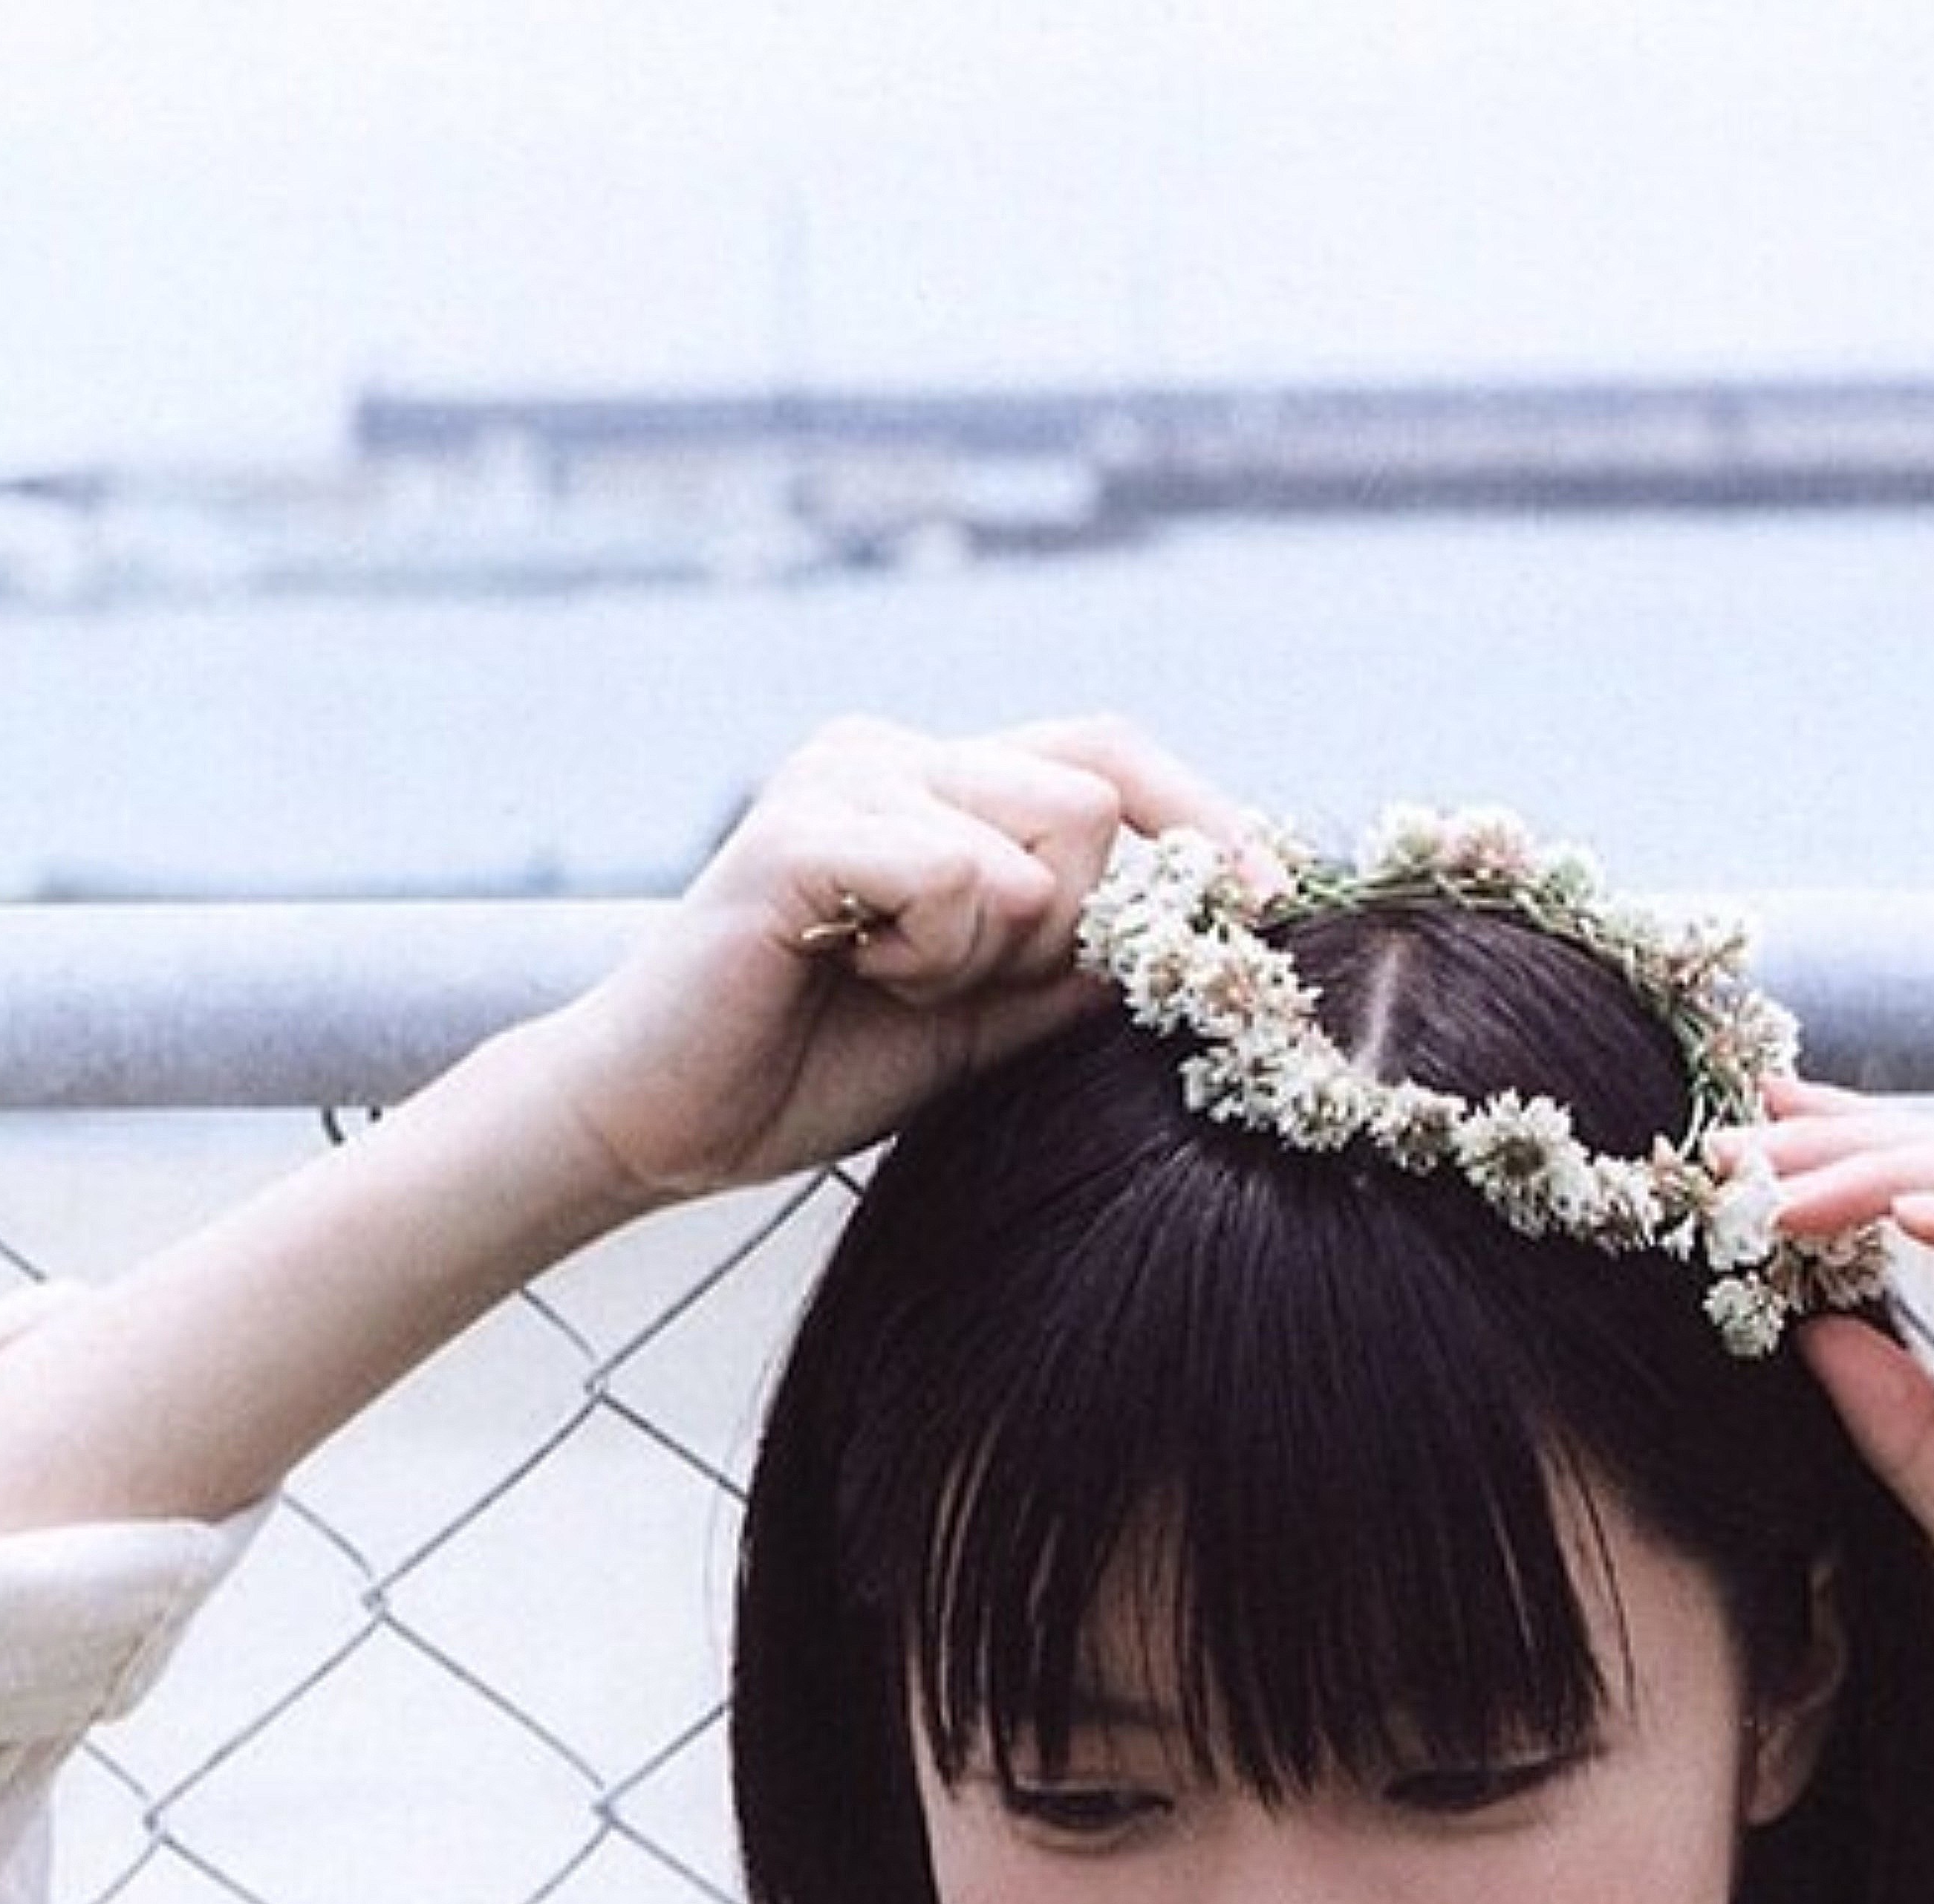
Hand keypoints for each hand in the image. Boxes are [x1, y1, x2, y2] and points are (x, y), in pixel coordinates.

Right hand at [544, 714, 1260, 1199]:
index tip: (1271, 900)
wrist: (662, 1123)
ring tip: (890, 980)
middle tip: (955, 983)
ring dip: (989, 951)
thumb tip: (1219, 931)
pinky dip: (932, 954)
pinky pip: (958, 878)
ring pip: (1037, 845)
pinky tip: (851, 974)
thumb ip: (1082, 963)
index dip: (1201, 819)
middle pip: (1094, 802)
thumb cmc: (814, 1064)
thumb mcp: (989, 1016)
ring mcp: (841, 775)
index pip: (1109, 755)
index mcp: (938, 780)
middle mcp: (892, 749)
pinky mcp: (800, 830)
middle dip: (1067, 926)